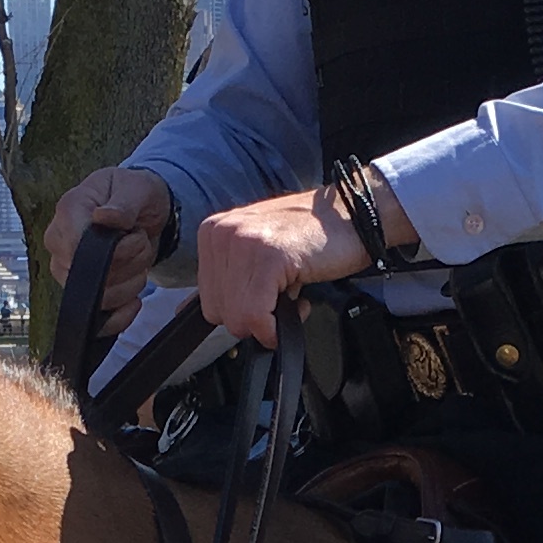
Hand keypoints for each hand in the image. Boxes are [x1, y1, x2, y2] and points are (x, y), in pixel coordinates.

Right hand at [47, 165, 176, 343]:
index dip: (113, 252)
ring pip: (99, 298)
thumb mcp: (136, 188)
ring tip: (137, 257)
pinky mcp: (80, 291)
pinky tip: (134, 301)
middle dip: (128, 265)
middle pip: (89, 277)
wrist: (142, 210)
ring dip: (131, 283)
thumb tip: (103, 217)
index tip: (133, 234)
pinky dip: (120, 316)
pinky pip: (95, 321)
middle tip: (139, 241)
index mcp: (68, 211)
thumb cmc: (133, 193)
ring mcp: (66, 270)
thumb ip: (123, 204)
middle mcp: (59, 242)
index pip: (76, 248)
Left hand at [197, 178, 409, 347]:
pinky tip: (299, 304)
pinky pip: (255, 315)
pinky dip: (276, 326)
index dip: (241, 311)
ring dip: (271, 321)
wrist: (353, 216)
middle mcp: (221, 233)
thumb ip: (225, 281)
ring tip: (293, 292)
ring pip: (237, 318)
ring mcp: (242, 242)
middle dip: (254, 318)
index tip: (268, 296)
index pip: (206, 303)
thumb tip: (189, 314)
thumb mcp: (255, 255)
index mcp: (212, 233)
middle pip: (219, 314)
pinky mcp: (267, 256)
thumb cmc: (311, 239)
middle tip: (284, 295)